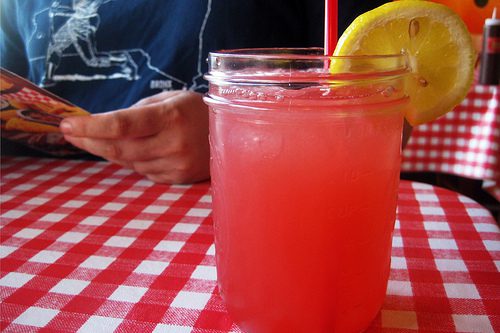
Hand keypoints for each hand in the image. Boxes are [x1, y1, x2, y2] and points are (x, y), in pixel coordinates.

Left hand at [60, 90, 209, 183]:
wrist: (234, 134)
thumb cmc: (197, 111)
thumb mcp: (169, 99)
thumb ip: (138, 111)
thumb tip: (105, 127)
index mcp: (170, 116)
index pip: (121, 124)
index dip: (90, 127)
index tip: (67, 125)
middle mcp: (173, 143)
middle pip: (118, 149)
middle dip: (89, 142)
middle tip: (71, 134)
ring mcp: (177, 164)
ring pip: (128, 163)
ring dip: (110, 152)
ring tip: (102, 139)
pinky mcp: (178, 178)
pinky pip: (143, 172)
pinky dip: (133, 161)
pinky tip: (136, 150)